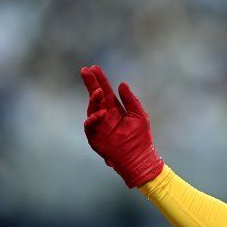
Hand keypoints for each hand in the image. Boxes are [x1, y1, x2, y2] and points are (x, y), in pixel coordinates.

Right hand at [81, 65, 163, 187]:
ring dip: (94, 99)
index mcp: (115, 110)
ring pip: (91, 109)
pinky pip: (90, 126)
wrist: (138, 158)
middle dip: (91, 84)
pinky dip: (94, 118)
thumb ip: (131, 100)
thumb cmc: (140, 138)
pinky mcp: (95, 137)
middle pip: (95, 97)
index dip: (100, 80)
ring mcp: (99, 126)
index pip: (106, 92)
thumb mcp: (139, 115)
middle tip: (85, 70)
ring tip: (99, 91)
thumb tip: (122, 84)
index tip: (94, 67)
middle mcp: (105, 116)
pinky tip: (101, 112)